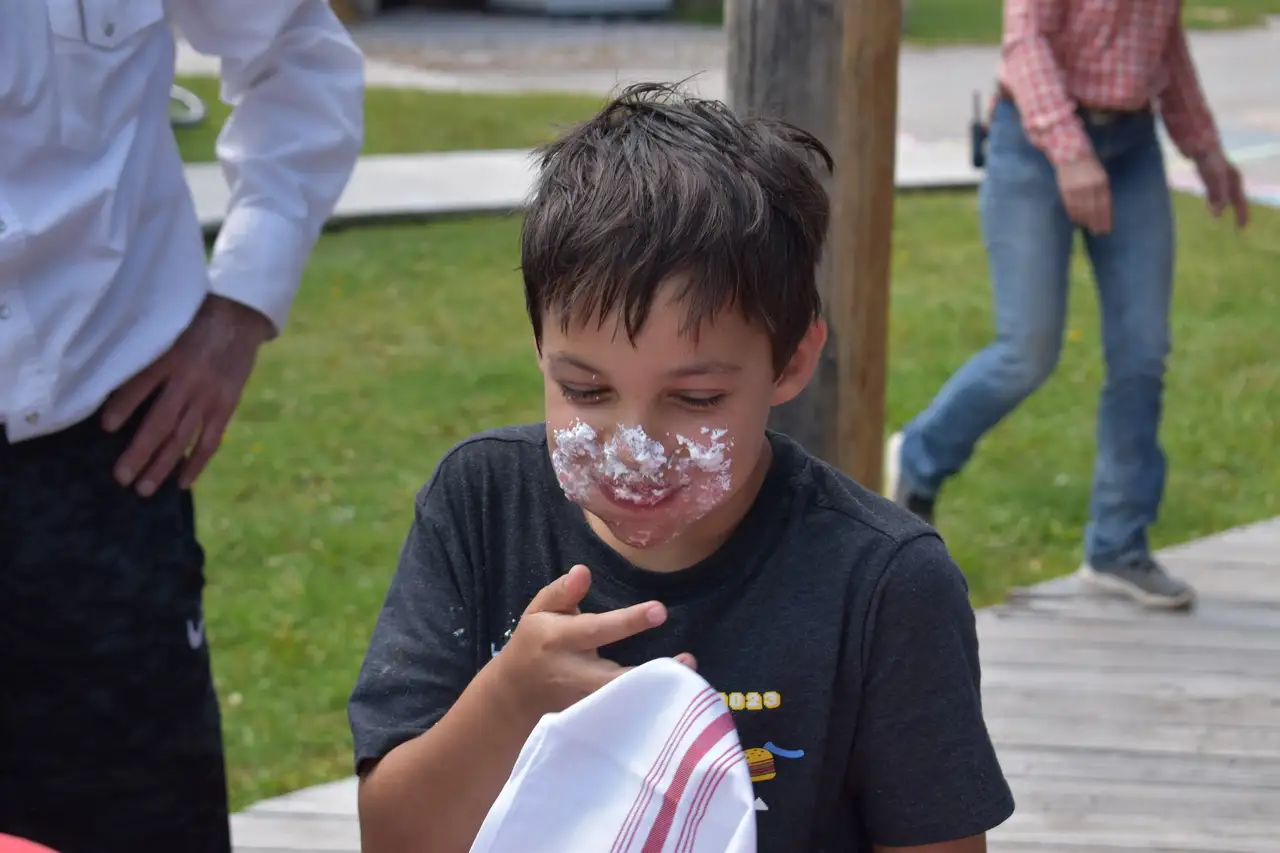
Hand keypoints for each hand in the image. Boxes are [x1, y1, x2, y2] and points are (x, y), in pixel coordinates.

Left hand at [103, 295, 274, 495]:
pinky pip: (210, 441)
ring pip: (182, 438)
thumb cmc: (192, 326)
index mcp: (170, 358)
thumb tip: (112, 390)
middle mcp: (189, 380)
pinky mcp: (226, 406)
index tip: (105, 427)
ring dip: (162, 465)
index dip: (123, 406)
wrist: (238, 319)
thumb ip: (145, 360)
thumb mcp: (164, 334)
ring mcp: (209, 396)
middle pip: (160, 423)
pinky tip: (182, 482)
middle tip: (120, 478)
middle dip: (139, 453)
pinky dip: (196, 462)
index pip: (142, 385)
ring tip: (144, 488)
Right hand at [493, 565, 695, 719]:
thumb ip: (561, 592)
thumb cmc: (532, 646)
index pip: (597, 629)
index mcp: (559, 640)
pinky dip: (646, 712)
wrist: (512, 700)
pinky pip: (621, 717)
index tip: (660, 610)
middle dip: (650, 671)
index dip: (629, 621)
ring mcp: (582, 702)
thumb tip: (583, 571)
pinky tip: (674, 705)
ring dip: (655, 695)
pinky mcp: (590, 721)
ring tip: (688, 683)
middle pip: (614, 676)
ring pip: (621, 702)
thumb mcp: (537, 613)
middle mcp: (573, 673)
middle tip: (688, 660)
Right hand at [1055, 153, 1112, 234]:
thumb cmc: (1089, 164)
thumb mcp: (1100, 175)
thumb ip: (1103, 190)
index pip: (1104, 205)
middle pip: (1093, 210)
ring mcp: (1077, 189)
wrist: (1070, 152)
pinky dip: (1074, 215)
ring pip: (1082, 210)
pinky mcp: (1065, 190)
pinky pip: (1071, 207)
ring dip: (1085, 220)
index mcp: (1101, 182)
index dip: (1105, 219)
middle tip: (1098, 232)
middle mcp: (1090, 187)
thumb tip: (1105, 209)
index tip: (1106, 229)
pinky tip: (1077, 220)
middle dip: (1096, 223)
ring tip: (1088, 227)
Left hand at [1195, 149, 1248, 227]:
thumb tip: (1218, 214)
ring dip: (1225, 209)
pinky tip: (1211, 210)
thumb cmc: (1211, 164)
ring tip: (1223, 220)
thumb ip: (1218, 196)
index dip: (1242, 215)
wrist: (1202, 150)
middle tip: (1240, 228)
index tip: (1242, 228)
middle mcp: (1231, 181)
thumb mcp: (1217, 180)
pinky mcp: (1211, 180)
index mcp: (1236, 181)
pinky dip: (1214, 203)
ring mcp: (1222, 180)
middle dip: (1239, 214)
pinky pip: (1214, 195)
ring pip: (1226, 198)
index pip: (1241, 202)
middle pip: (1237, 201)